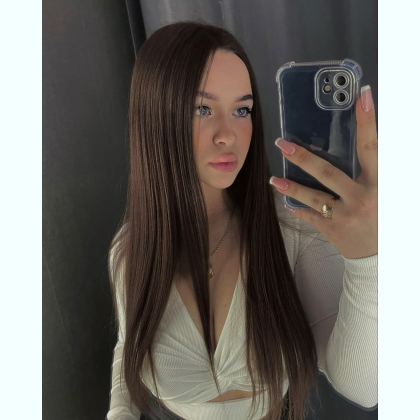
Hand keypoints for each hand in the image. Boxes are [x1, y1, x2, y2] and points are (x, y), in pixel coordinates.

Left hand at [270, 86, 377, 258]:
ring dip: (290, 186)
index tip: (362, 96)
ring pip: (312, 196)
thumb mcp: (386, 191)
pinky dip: (298, 208)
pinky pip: (310, 216)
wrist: (381, 256)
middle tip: (282, 144)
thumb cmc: (385, 216)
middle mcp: (361, 199)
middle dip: (303, 157)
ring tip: (272, 179)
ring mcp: (344, 216)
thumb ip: (374, 170)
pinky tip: (285, 202)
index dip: (368, 122)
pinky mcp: (332, 229)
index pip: (372, 148)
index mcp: (380, 184)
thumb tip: (364, 144)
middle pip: (328, 173)